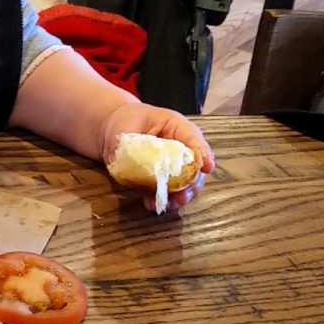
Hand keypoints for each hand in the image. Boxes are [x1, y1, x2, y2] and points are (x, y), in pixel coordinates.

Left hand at [98, 102, 214, 212]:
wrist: (116, 127)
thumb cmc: (125, 120)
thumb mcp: (124, 125)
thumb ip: (127, 142)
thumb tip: (122, 160)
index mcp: (175, 126)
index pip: (194, 138)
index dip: (203, 153)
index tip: (206, 168)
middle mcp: (180, 146)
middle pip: (195, 166)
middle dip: (193, 183)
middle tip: (183, 194)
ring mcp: (173, 164)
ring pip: (186, 182)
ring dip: (180, 195)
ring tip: (171, 203)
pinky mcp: (163, 177)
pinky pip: (169, 191)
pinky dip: (164, 199)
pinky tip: (151, 203)